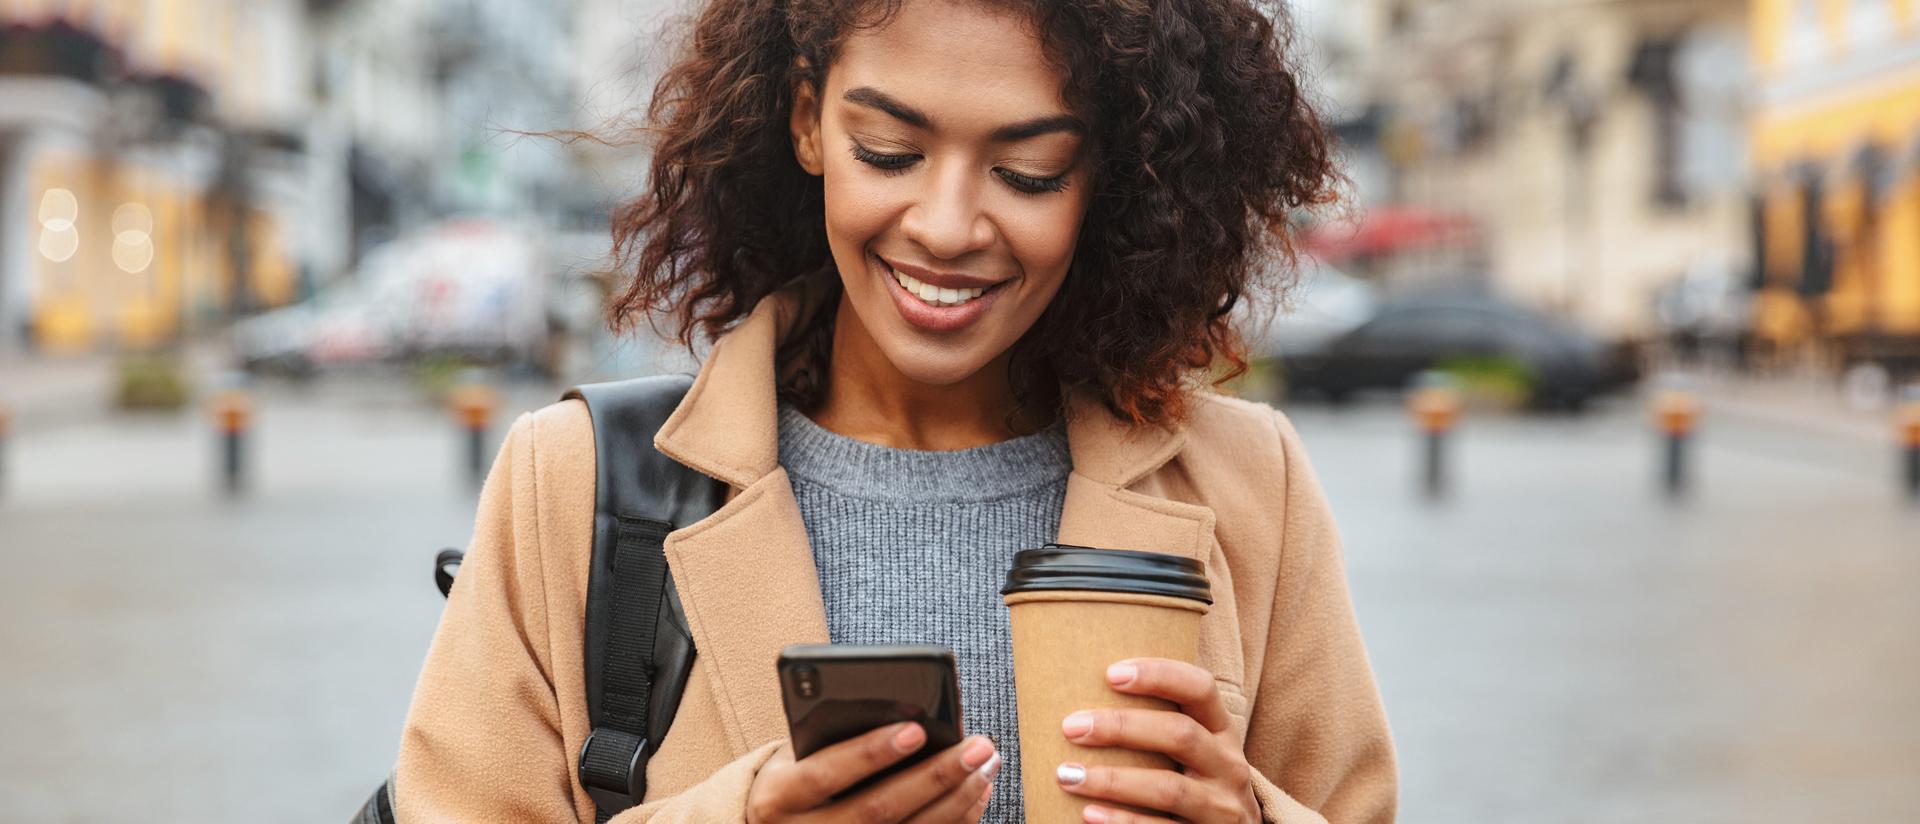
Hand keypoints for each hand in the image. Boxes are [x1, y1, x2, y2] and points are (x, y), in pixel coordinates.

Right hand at [747, 722, 999, 823]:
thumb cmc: (794, 779)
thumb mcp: (794, 756)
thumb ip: (830, 736)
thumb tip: (904, 714)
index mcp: (779, 798)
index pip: (825, 773)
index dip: (870, 752)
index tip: (917, 729)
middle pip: (878, 809)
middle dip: (935, 776)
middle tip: (978, 747)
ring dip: (956, 800)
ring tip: (986, 764)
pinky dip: (955, 822)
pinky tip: (976, 794)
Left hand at [1054, 658, 1259, 822]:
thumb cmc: (1199, 779)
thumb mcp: (1197, 748)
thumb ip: (1161, 724)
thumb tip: (1090, 699)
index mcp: (1221, 730)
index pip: (1200, 688)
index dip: (1159, 675)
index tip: (1111, 673)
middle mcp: (1227, 765)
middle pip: (1180, 735)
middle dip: (1122, 727)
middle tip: (1072, 727)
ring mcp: (1220, 806)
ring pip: (1168, 788)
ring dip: (1113, 781)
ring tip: (1069, 775)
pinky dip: (1123, 821)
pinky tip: (1089, 814)